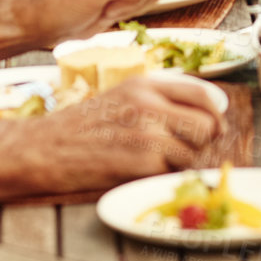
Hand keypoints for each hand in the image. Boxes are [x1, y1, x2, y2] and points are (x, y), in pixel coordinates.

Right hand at [11, 75, 223, 193]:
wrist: (44, 148)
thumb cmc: (80, 127)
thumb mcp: (120, 96)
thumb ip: (158, 100)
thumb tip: (204, 115)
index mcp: (146, 84)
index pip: (203, 93)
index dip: (216, 113)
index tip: (216, 126)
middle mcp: (150, 103)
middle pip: (207, 124)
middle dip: (202, 142)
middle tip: (185, 150)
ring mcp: (148, 131)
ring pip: (194, 152)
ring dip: (182, 162)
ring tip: (154, 161)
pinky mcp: (143, 160)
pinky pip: (173, 172)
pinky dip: (162, 176)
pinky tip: (139, 171)